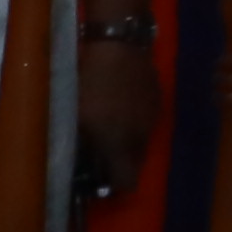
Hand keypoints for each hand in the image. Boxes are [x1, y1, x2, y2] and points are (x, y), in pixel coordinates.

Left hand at [75, 19, 160, 202]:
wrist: (118, 44)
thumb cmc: (88, 81)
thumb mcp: (74, 115)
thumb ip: (79, 144)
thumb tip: (78, 164)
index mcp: (120, 143)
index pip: (126, 182)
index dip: (113, 186)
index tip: (98, 182)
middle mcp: (141, 136)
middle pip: (135, 164)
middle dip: (119, 164)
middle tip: (99, 155)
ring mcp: (152, 117)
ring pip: (141, 142)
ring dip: (126, 143)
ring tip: (108, 129)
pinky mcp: (157, 99)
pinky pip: (146, 122)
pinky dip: (134, 122)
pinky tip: (120, 108)